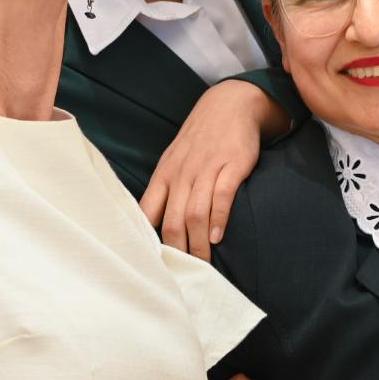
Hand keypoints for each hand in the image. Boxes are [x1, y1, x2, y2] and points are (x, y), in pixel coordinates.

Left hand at [141, 81, 278, 259]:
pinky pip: (222, 196)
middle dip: (177, 252)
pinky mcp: (231, 164)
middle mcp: (182, 174)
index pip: (147, 211)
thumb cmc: (199, 140)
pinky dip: (219, 219)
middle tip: (184, 275)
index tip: (153, 264)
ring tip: (203, 265)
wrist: (229, 104)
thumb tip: (150, 226)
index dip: (148, 240)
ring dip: (198, 243)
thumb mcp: (174, 161)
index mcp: (164, 175)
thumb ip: (164, 191)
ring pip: (195, 213)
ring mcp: (206, 168)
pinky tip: (217, 237)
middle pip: (172, 221)